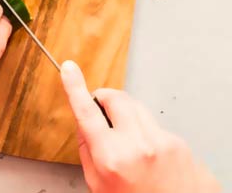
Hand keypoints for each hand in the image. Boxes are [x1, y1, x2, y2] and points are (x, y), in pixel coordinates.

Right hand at [60, 60, 220, 192]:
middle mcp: (139, 145)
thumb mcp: (99, 186)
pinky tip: (149, 155)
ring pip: (137, 108)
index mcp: (112, 157)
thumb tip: (85, 126)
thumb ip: (88, 152)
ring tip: (127, 140)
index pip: (87, 112)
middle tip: (100, 108)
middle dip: (104, 99)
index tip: (69, 69)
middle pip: (116, 99)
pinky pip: (156, 126)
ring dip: (126, 115)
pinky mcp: (180, 143)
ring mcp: (163, 142)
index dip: (74, 87)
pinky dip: (147, 134)